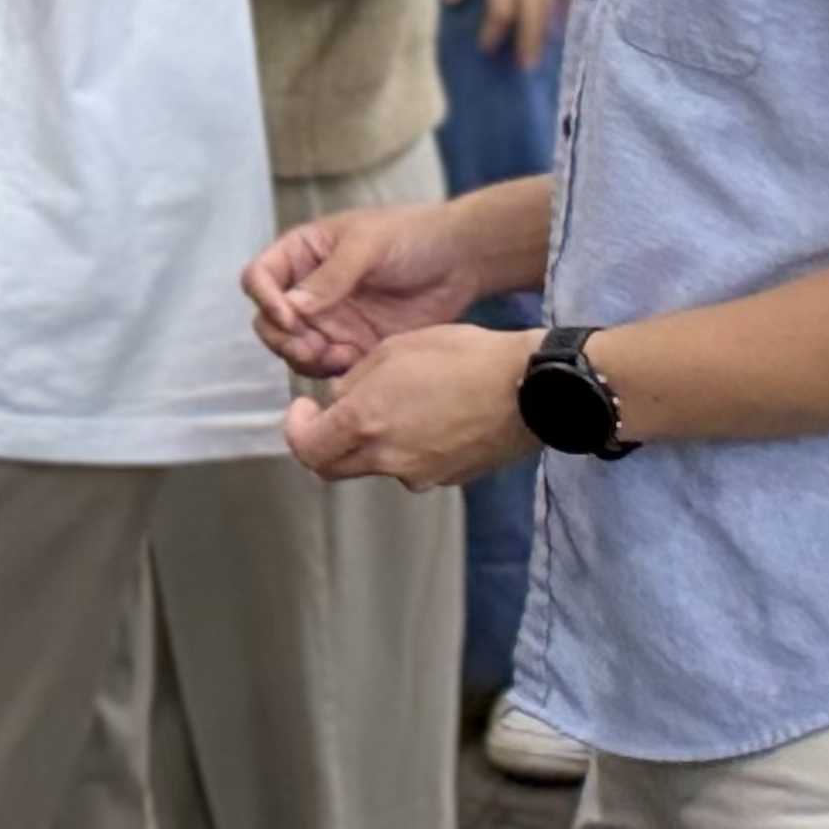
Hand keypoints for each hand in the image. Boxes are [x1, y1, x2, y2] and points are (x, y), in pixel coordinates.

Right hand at [248, 197, 491, 379]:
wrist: (462, 260)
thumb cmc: (414, 235)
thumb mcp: (369, 245)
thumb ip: (332, 276)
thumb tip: (292, 306)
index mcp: (303, 254)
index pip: (260, 278)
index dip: (265, 299)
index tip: (289, 316)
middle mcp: (309, 289)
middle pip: (269, 322)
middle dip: (283, 338)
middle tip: (312, 347)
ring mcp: (331, 320)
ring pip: (294, 349)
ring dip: (306, 359)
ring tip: (338, 357)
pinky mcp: (354, 344)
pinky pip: (328, 366)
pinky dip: (332, 371)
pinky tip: (356, 362)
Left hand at [288, 321, 532, 489]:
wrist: (531, 387)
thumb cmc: (463, 357)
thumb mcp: (394, 350)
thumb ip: (353, 380)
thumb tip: (336, 399)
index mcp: (366, 423)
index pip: (306, 448)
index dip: (297, 428)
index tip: (304, 409)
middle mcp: (389, 459)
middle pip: (333, 467)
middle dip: (324, 443)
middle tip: (331, 415)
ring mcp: (422, 474)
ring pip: (374, 466)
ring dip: (369, 443)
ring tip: (394, 404)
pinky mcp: (450, 478)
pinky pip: (413, 467)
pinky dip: (407, 447)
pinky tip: (429, 416)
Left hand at [452, 0, 569, 65]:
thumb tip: (451, 0)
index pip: (501, 9)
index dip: (494, 32)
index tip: (486, 49)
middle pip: (531, 15)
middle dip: (527, 43)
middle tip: (524, 68)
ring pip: (550, 9)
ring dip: (547, 33)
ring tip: (543, 56)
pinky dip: (566, 11)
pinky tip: (564, 27)